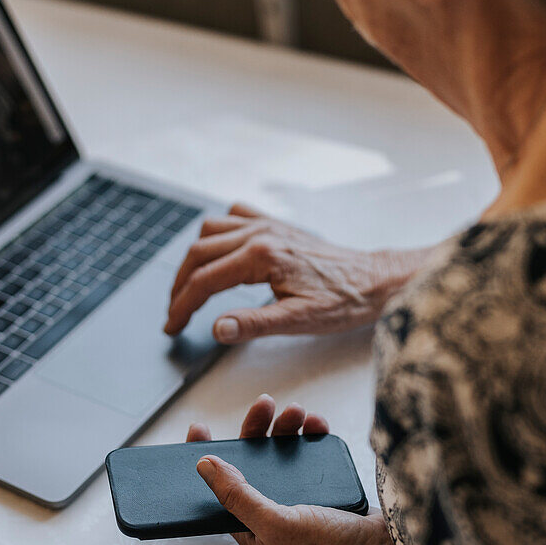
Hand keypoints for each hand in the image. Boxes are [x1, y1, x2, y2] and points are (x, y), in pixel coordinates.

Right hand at [166, 203, 429, 342]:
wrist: (373, 280)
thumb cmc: (343, 302)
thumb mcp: (298, 321)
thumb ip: (253, 324)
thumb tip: (216, 328)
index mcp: (262, 256)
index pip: (204, 280)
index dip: (182, 306)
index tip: (172, 327)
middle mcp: (260, 232)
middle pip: (199, 253)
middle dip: (180, 285)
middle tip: (175, 314)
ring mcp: (267, 224)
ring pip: (210, 231)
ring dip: (193, 259)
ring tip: (190, 289)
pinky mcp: (276, 224)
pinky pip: (234, 216)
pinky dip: (217, 233)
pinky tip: (218, 253)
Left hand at [186, 394, 393, 544]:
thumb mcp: (275, 523)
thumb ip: (237, 495)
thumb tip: (204, 465)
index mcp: (250, 525)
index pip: (219, 487)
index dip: (208, 457)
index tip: (200, 427)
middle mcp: (270, 510)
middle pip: (252, 461)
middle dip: (256, 430)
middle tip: (265, 405)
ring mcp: (297, 497)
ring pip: (281, 453)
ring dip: (285, 428)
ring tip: (298, 413)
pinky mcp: (323, 487)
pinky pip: (310, 455)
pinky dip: (311, 436)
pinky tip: (317, 426)